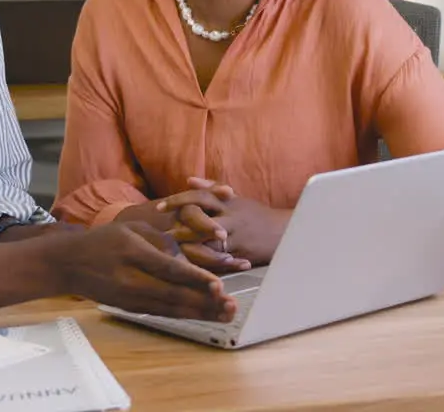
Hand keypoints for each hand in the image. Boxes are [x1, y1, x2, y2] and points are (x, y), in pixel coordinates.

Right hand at [38, 221, 236, 321]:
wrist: (69, 264)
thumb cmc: (105, 240)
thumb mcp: (132, 228)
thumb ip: (161, 240)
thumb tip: (188, 256)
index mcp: (133, 253)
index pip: (169, 269)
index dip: (195, 279)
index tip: (218, 285)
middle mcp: (131, 279)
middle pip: (174, 294)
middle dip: (206, 302)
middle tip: (232, 305)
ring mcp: (130, 297)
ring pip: (171, 308)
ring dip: (201, 313)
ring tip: (226, 314)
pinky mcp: (130, 307)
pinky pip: (162, 313)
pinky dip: (185, 315)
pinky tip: (204, 316)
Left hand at [159, 178, 291, 265]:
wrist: (285, 232)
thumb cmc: (257, 216)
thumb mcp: (237, 199)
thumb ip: (212, 189)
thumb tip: (189, 179)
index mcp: (227, 201)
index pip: (199, 196)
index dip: (178, 200)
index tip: (159, 207)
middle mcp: (230, 215)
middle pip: (199, 216)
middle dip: (180, 225)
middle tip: (164, 234)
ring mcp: (236, 235)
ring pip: (205, 239)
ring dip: (189, 245)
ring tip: (176, 250)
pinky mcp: (241, 252)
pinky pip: (219, 258)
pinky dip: (206, 261)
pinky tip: (192, 264)